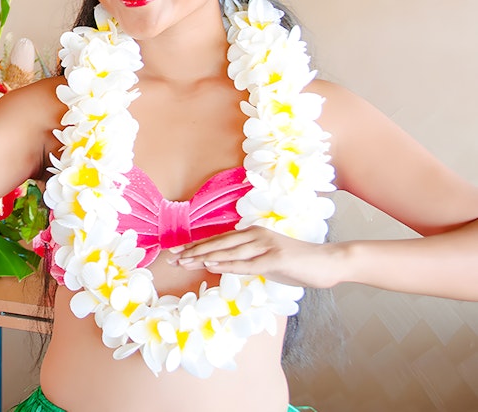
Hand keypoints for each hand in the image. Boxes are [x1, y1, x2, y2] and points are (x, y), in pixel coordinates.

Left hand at [170, 226, 342, 288]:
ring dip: (203, 257)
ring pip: (228, 252)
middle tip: (171, 258)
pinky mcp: (276, 258)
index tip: (176, 253)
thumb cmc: (298, 264)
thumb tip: (223, 265)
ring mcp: (266, 245)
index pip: (218, 240)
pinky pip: (247, 263)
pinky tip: (211, 265)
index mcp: (252, 234)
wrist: (329, 263)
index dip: (196, 246)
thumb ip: (246, 261)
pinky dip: (227, 264)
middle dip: (193, 251)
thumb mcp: (266, 262)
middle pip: (218, 244)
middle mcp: (256, 235)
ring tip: (184, 262)